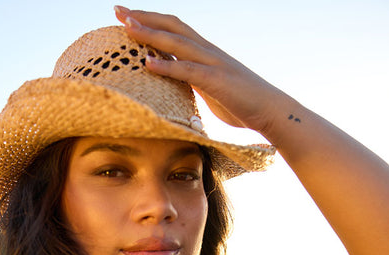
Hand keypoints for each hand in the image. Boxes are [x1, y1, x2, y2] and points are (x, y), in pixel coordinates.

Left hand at [114, 7, 289, 139]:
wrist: (271, 111)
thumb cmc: (241, 104)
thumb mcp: (210, 90)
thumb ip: (192, 83)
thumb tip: (174, 87)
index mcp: (205, 53)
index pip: (173, 29)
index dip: (150, 20)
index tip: (126, 15)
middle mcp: (207, 51)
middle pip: (171, 26)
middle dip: (143, 17)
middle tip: (117, 9)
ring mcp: (212, 63)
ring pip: (177, 42)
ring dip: (150, 34)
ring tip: (126, 27)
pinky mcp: (217, 81)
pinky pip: (187, 70)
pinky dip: (166, 65)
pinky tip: (147, 63)